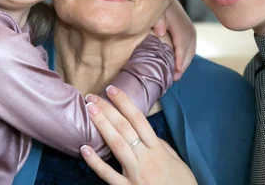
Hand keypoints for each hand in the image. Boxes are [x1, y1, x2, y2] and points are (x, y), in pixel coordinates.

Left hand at [82, 87, 196, 184]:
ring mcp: (135, 174)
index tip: (112, 90)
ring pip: (116, 145)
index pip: (139, 119)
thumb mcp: (173, 158)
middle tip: (92, 97)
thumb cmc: (180, 181)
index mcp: (157, 149)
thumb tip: (143, 131)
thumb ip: (157, 144)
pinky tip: (83, 148)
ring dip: (101, 125)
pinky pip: (108, 175)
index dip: (124, 103)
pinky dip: (95, 162)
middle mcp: (146, 159)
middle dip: (108, 110)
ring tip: (89, 111)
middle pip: (124, 128)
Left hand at [152, 0, 195, 79]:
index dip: (179, 61)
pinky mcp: (190, 31)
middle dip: (182, 66)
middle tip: (174, 79)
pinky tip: (179, 64)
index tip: (175, 73)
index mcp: (180, 25)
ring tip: (176, 75)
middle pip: (188, 51)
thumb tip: (160, 32)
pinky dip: (186, 57)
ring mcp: (190, 30)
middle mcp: (188, 28)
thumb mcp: (156, 12)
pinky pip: (190, 48)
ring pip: (191, 51)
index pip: (182, 46)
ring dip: (185, 63)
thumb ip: (158, 20)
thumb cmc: (157, 7)